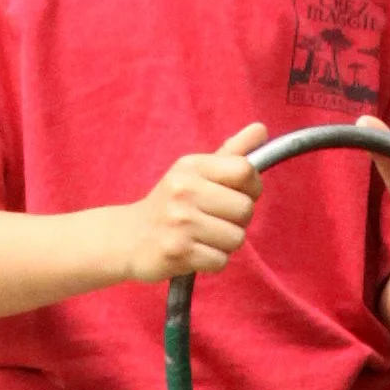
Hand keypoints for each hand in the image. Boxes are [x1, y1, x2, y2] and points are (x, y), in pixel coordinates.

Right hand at [124, 119, 266, 281]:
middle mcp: (184, 190)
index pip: (244, 170)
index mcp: (192, 166)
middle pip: (245, 209)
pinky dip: (212, 261)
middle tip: (215, 221)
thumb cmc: (171, 204)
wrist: (128, 238)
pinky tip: (194, 252)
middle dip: (238, 221)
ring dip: (225, 244)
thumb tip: (261, 128)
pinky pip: (221, 261)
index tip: (239, 195)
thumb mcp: (194, 172)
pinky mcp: (178, 252)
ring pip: (236, 238)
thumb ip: (230, 153)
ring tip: (203, 237)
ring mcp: (180, 222)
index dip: (252, 187)